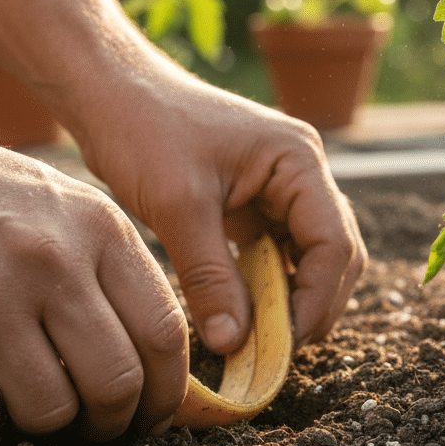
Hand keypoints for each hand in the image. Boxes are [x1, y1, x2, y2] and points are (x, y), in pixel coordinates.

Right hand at [0, 127, 188, 440]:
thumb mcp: (66, 207)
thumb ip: (113, 274)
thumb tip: (157, 368)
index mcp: (98, 228)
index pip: (163, 334)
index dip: (166, 393)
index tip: (152, 417)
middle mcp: (49, 261)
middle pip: (115, 383)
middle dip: (112, 424)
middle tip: (95, 429)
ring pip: (48, 411)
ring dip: (43, 424)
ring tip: (27, 401)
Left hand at [71, 47, 366, 354]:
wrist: (109, 94)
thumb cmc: (143, 131)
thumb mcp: (178, 208)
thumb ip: (211, 277)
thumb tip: (233, 344)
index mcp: (298, 160)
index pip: (334, 242)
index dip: (316, 299)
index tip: (283, 343)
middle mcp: (301, 172)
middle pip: (335, 254)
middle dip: (311, 305)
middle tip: (275, 351)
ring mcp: (281, 188)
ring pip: (309, 258)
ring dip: (290, 300)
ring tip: (259, 341)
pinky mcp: (255, 203)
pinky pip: (277, 254)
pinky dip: (266, 288)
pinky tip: (242, 316)